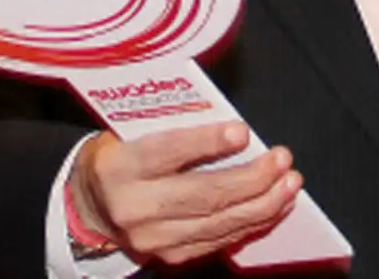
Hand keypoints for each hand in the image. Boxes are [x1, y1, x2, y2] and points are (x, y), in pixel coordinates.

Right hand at [68, 121, 302, 266]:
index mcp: (120, 168)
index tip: (242, 132)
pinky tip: (275, 205)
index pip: (167, 154)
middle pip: (202, 195)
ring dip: (262, 203)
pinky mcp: (170, 256)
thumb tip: (228, 123)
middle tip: (282, 159)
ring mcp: (153, 238)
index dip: (207, 143)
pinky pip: (219, 241)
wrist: (88, 208)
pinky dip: (252, 222)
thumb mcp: (130, 132)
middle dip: (250, 179)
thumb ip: (172, 126)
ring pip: (217, 223)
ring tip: (290, 183)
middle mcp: (135, 208)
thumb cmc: (118, 157)